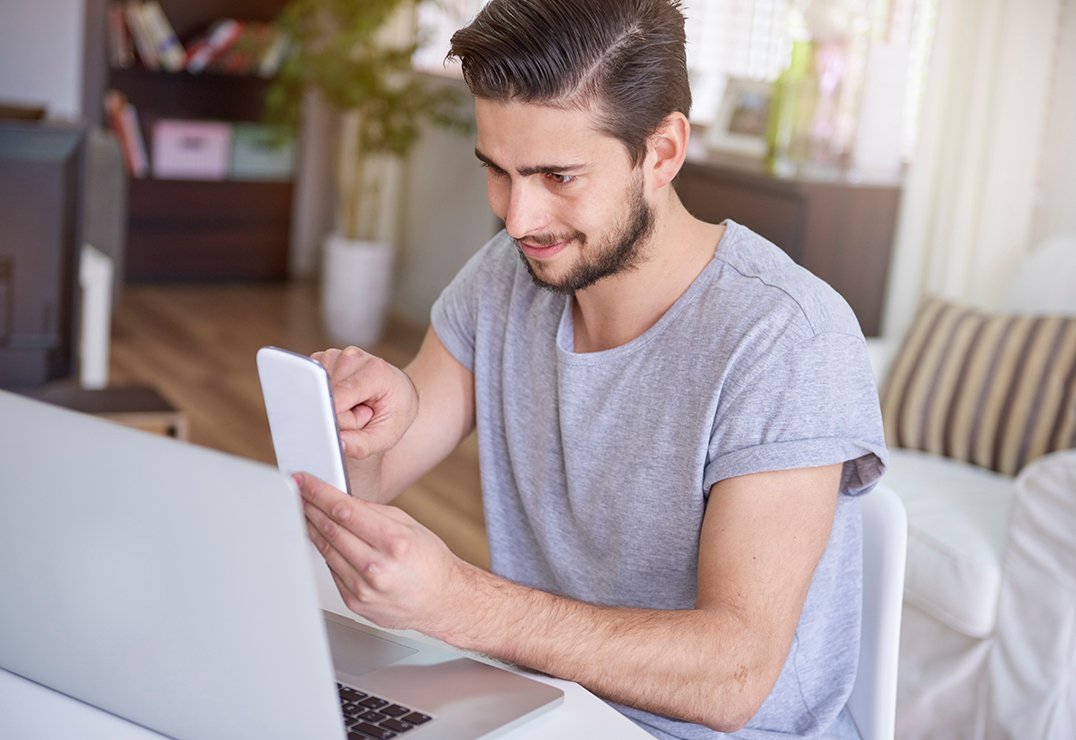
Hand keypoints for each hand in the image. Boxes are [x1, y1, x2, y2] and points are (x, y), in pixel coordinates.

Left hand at [295, 471, 473, 635]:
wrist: (442, 601)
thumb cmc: (430, 562)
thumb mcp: (409, 526)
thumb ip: (374, 512)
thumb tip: (342, 499)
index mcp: (393, 541)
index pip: (345, 510)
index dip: (319, 493)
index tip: (305, 482)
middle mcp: (377, 566)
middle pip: (331, 529)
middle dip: (310, 507)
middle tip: (298, 494)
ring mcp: (364, 587)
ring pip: (326, 550)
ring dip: (312, 529)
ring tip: (305, 514)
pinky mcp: (355, 601)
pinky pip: (332, 571)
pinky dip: (326, 553)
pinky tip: (324, 540)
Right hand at [312, 346, 418, 460]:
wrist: (398, 392)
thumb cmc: (394, 412)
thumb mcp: (386, 436)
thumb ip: (361, 445)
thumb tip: (336, 444)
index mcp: (374, 371)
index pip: (338, 400)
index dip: (342, 420)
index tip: (357, 425)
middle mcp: (353, 357)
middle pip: (326, 397)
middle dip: (339, 415)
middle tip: (361, 414)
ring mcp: (335, 355)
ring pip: (316, 392)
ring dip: (333, 406)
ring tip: (354, 405)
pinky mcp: (322, 360)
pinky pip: (311, 387)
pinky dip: (325, 397)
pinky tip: (343, 397)